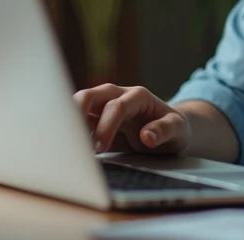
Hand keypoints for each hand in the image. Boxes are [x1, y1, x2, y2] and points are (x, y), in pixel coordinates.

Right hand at [73, 84, 190, 155]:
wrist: (171, 128)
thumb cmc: (174, 128)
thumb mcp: (178, 130)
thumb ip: (165, 130)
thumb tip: (147, 136)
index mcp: (138, 96)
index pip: (116, 106)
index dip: (106, 126)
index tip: (99, 148)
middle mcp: (119, 95)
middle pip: (91, 95)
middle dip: (77, 114)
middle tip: (71, 142)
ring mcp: (106, 104)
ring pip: (80, 103)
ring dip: (69, 120)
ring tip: (64, 144)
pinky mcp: (98, 115)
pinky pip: (78, 117)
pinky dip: (70, 127)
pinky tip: (66, 144)